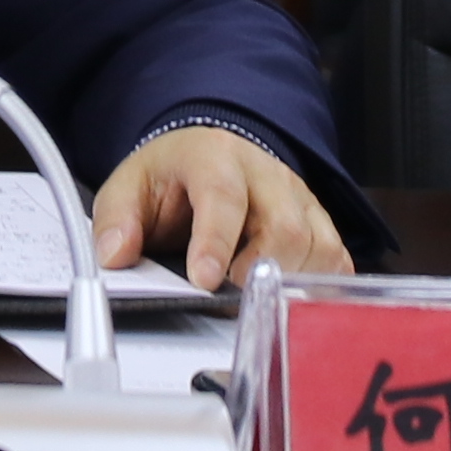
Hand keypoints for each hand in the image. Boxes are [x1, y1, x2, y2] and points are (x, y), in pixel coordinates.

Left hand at [92, 125, 352, 286]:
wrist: (212, 150)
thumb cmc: (175, 173)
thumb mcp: (131, 184)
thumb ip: (117, 219)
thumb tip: (114, 256)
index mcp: (215, 156)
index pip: (223, 195)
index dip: (216, 240)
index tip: (204, 279)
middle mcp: (266, 174)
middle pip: (285, 225)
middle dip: (261, 269)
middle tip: (230, 297)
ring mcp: (299, 198)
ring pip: (318, 245)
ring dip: (289, 283)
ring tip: (255, 300)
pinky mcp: (319, 224)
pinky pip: (335, 260)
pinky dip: (318, 287)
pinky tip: (289, 299)